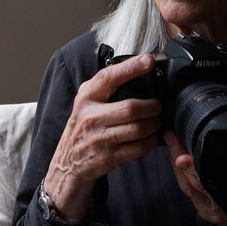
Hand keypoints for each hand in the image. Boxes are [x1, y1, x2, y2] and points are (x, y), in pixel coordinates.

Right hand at [44, 54, 161, 221]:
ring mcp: (99, 139)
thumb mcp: (86, 104)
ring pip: (138, 129)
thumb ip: (105, 89)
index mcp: (86, 98)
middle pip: (131, 107)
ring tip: (156, 121)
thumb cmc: (83, 129)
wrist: (68, 164)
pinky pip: (138, 148)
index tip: (148, 60)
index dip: (130, 67)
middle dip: (153, 106)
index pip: (109, 77)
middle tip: (158, 105)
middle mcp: (91, 117)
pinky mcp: (109, 158)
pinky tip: (150, 137)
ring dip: (154, 125)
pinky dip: (150, 142)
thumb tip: (137, 70)